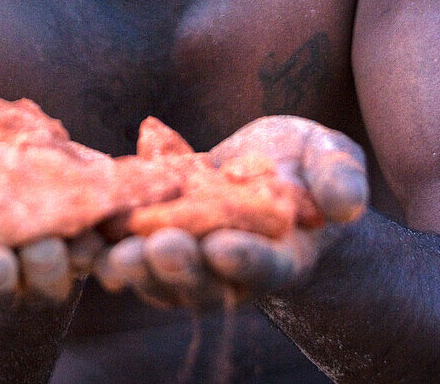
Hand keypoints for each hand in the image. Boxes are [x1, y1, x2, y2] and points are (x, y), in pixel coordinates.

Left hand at [92, 116, 367, 308]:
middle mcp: (232, 267)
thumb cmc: (312, 167)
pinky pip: (132, 243)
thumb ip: (341, 179)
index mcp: (282, 255)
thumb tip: (346, 204)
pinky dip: (113, 238)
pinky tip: (93, 223)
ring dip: (137, 264)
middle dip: (180, 265)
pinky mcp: (160, 231)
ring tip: (116, 251)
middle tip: (159, 247)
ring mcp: (192, 255)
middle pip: (204, 280)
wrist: (275, 168)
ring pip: (161, 273)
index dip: (246, 259)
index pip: (266, 266)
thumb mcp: (334, 159)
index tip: (225, 247)